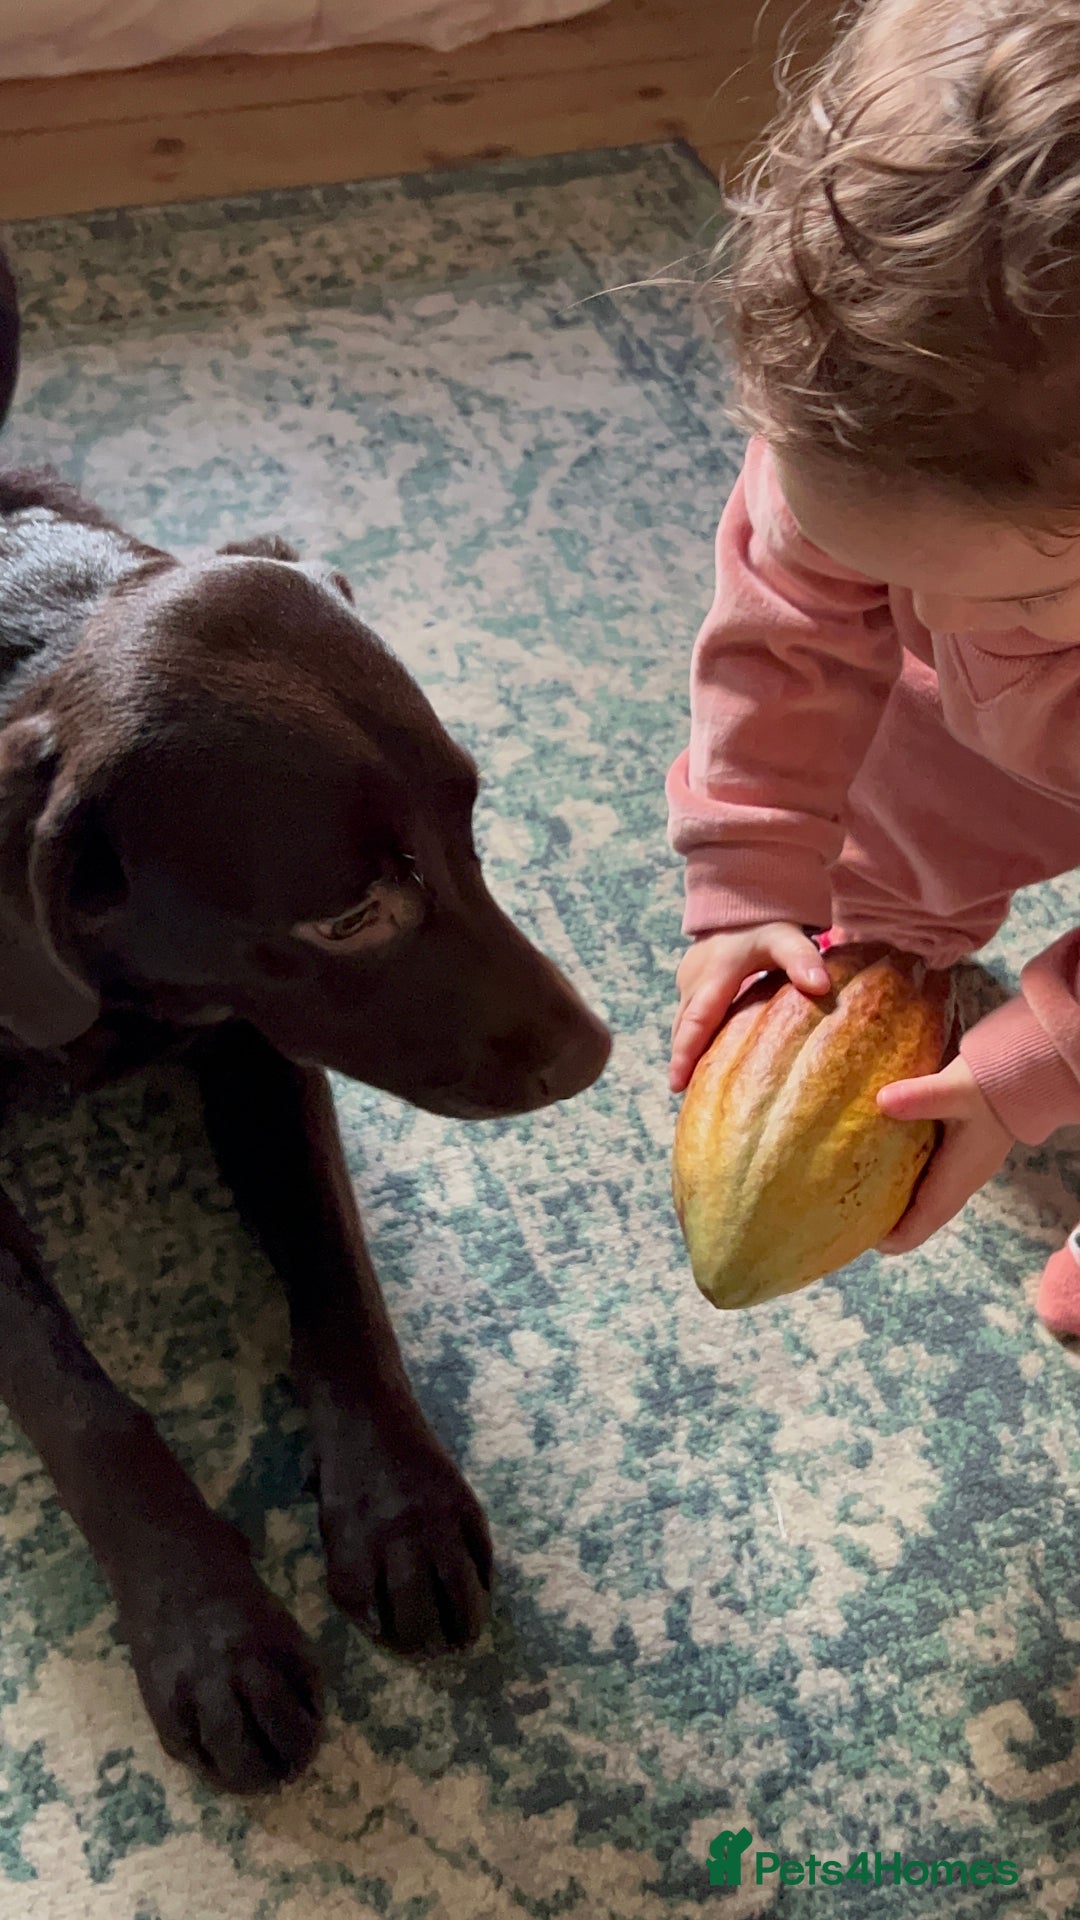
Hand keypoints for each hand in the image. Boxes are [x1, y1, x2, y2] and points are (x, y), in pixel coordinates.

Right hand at [670, 922, 829, 1093]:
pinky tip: (705, 1058)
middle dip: (682, 1063)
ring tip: (693, 1087)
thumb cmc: (765, 921)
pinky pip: (687, 1017)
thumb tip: (820, 987)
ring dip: (686, 1052)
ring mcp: (687, 982)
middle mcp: (693, 982)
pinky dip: (692, 1038)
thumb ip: (802, 960)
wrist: (742, 899)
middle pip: (682, 1030)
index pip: (695, 1021)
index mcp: (713, 976)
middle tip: (686, 1098)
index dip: (685, 1054)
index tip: (677, 1084)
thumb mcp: (786, 937)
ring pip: (682, 1025)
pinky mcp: (690, 984)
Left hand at [875, 1054, 1011, 1253]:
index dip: (891, 1237)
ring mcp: (962, 1172)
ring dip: (896, 1204)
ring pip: (924, 1202)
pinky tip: (882, 1168)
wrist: (1023, 1078)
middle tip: (850, 1213)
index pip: (921, 1224)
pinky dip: (904, 1184)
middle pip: (920, 1219)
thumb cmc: (988, 1088)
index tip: (858, 1234)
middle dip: (887, 1223)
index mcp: (955, 1180)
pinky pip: (929, 1183)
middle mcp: (959, 1184)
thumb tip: (882, 1101)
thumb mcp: (954, 1090)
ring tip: (859, 1193)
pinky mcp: (960, 1157)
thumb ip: (921, 1097)